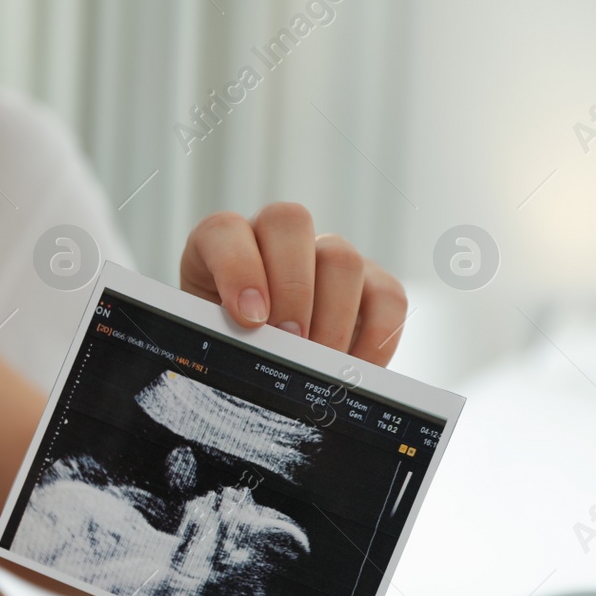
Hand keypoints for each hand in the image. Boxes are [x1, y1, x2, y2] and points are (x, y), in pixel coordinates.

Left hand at [178, 202, 406, 365]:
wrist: (262, 368)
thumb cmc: (226, 351)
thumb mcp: (206, 345)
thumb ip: (217, 337)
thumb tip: (243, 349)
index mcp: (221, 247)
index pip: (224, 230)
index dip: (237, 268)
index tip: (248, 320)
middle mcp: (276, 239)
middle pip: (290, 224)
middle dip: (291, 289)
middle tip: (290, 344)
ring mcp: (327, 256)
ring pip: (341, 259)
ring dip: (331, 320)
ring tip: (317, 368)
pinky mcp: (372, 285)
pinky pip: (389, 298)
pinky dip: (375, 339)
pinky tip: (353, 371)